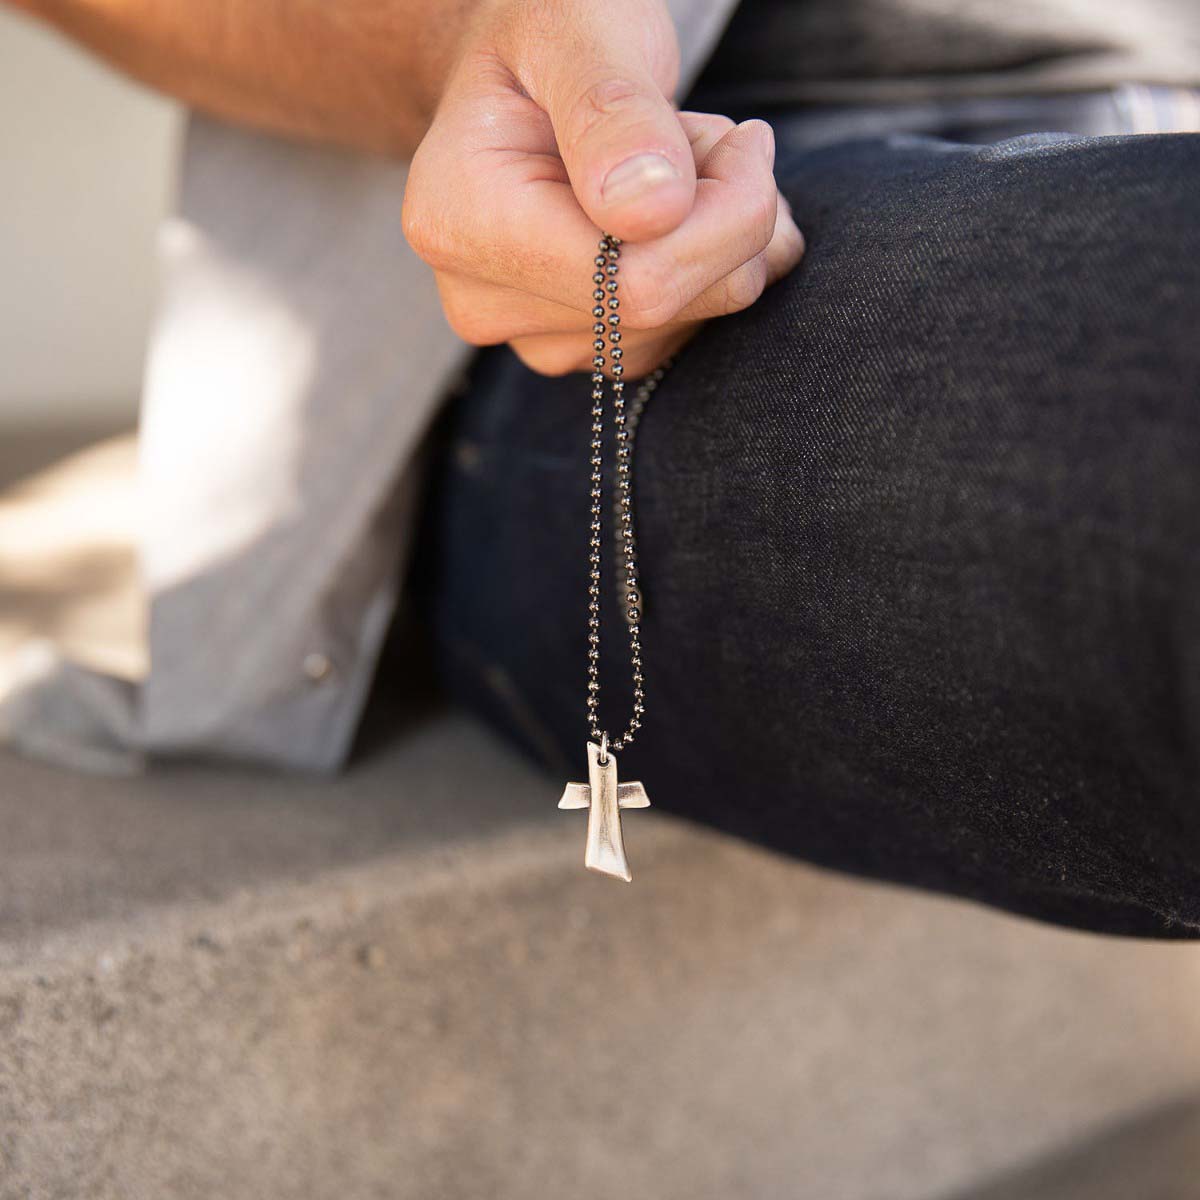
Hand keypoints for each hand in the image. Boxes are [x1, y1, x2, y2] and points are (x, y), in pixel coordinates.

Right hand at [401, 0, 804, 376]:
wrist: (526, 76)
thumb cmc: (550, 35)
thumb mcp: (577, 29)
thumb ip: (611, 112)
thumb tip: (651, 213)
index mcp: (461, 224)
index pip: (632, 280)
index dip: (725, 216)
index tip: (747, 137)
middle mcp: (483, 301)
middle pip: (663, 306)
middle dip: (725, 221)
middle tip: (710, 140)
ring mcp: (532, 338)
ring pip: (686, 322)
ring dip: (721, 239)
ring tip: (676, 163)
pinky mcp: (584, 350)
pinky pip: (685, 331)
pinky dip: (711, 268)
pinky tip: (678, 210)